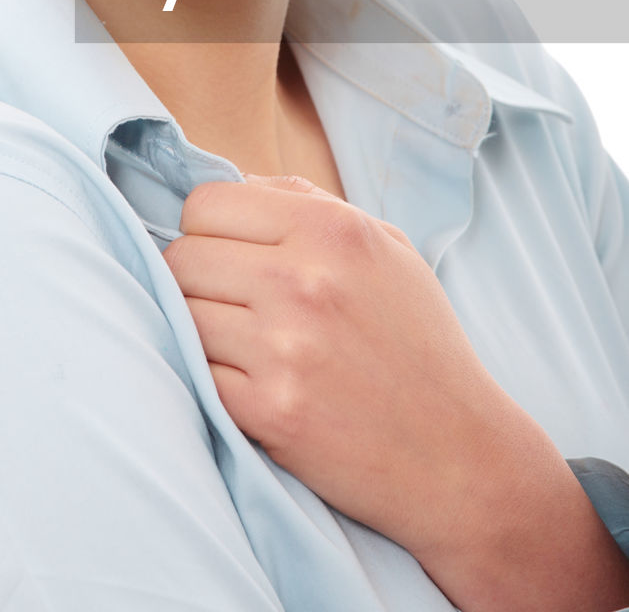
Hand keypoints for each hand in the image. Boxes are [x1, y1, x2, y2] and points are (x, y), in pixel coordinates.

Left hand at [162, 175, 628, 610]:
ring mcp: (283, 347)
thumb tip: (236, 184)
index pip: (206, 204)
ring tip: (241, 343)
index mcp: (331, 229)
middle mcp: (303, 279)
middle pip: (181, 257)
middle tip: (230, 302)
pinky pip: (195, 373)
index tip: (226, 252)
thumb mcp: (386, 247)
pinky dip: (212, 378)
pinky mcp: (268, 410)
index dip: (207, 228)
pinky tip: (250, 382)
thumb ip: (309, 204)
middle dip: (196, 278)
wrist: (458, 454)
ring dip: (201, 329)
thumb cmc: (419, 344)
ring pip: (180, 315)